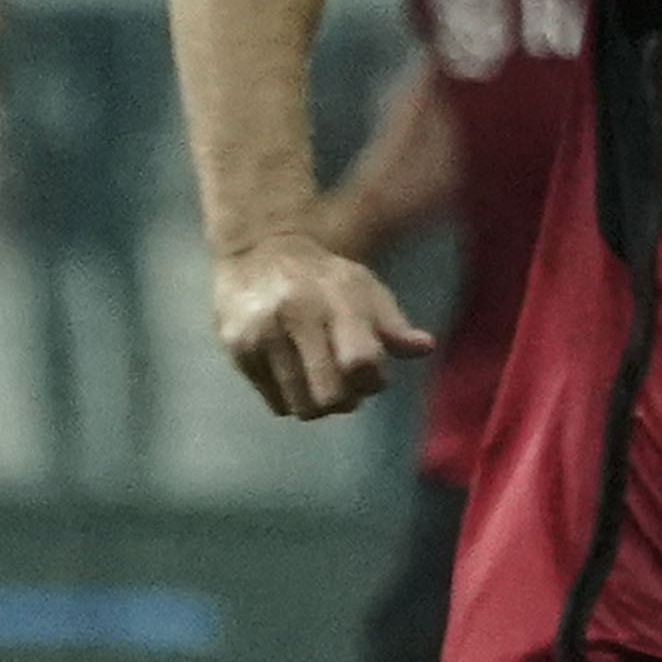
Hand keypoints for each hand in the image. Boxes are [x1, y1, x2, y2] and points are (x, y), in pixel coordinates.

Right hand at [212, 231, 433, 420]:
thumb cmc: (323, 278)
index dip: (374, 380)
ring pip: (302, 407)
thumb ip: (394, 324)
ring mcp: (261, 336)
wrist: (258, 253)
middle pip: (331, 397)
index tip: (372, 372)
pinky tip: (294, 373)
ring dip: (318, 404)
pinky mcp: (237, 351)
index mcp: (334, 300)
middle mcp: (294, 316)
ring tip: (319, 378)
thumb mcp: (365, 289)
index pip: (361, 363)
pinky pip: (277, 405)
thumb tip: (424, 347)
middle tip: (346, 384)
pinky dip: (291, 399)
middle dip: (347, 400)